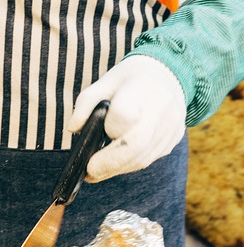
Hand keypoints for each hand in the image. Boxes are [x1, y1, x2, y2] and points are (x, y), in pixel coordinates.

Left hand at [68, 55, 185, 181]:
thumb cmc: (130, 80)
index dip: (110, 128)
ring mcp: (170, 128)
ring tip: (96, 170)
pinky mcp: (173, 139)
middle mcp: (161, 111)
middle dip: (110, 163)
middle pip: (136, 146)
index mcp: (141, 91)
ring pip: (143, 158)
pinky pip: (149, 158)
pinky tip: (115, 162)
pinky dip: (129, 163)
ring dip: (117, 168)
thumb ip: (85, 103)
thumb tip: (73, 129)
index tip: (94, 137)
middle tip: (89, 172)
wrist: (169, 74)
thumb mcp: (105, 82)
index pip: (125, 115)